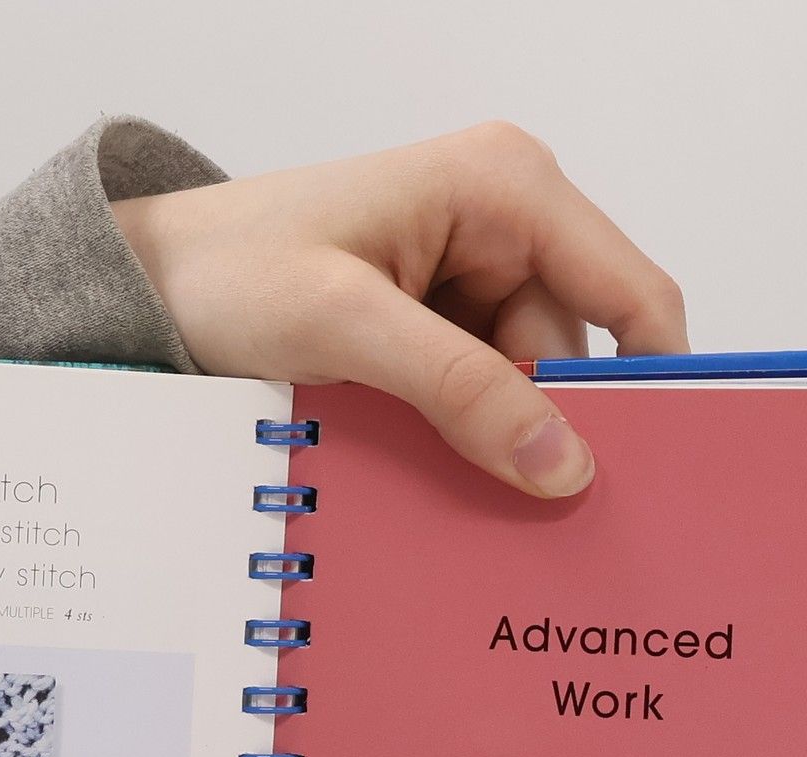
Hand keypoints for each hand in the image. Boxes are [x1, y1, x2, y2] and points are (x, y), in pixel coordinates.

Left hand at [114, 121, 687, 496]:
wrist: (147, 288)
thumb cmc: (227, 273)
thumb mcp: (345, 328)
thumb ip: (459, 389)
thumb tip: (562, 462)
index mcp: (507, 187)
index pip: (632, 294)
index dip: (655, 386)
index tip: (659, 477)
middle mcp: (505, 224)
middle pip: (577, 358)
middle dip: (551, 432)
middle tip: (527, 517)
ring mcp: (470, 280)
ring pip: (527, 391)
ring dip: (494, 445)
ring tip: (442, 485)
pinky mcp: (436, 328)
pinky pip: (480, 400)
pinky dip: (461, 442)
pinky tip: (426, 471)